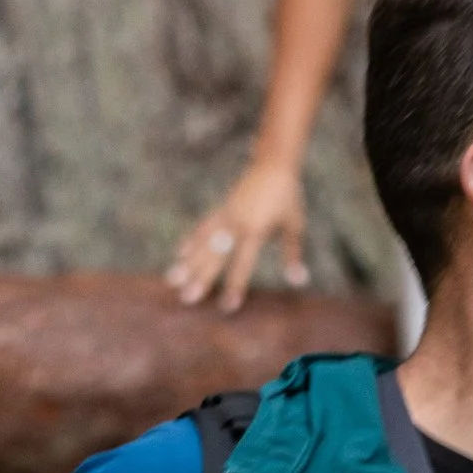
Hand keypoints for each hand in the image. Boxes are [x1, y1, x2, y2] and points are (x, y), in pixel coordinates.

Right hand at [167, 155, 307, 311]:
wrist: (273, 165)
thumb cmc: (288, 198)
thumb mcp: (294, 226)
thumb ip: (293, 255)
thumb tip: (299, 281)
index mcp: (255, 230)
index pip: (243, 264)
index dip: (235, 286)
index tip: (227, 307)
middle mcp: (235, 223)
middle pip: (215, 256)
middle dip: (200, 278)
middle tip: (187, 299)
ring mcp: (225, 215)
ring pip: (202, 242)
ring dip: (187, 262)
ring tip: (172, 280)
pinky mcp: (221, 209)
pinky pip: (203, 227)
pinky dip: (191, 240)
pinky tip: (179, 254)